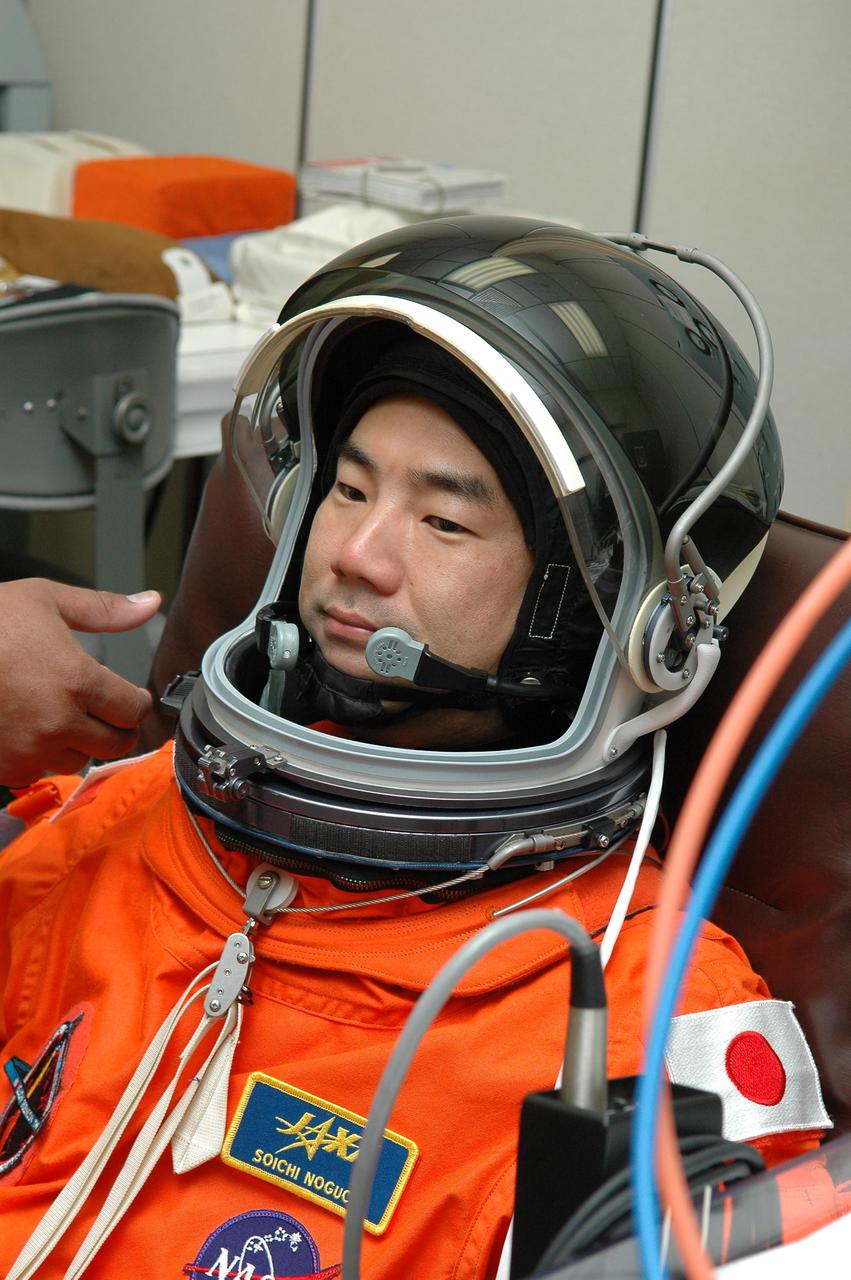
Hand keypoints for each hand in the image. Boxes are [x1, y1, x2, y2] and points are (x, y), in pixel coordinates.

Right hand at [0, 578, 160, 786]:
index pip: (133, 710)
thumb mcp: (44, 600)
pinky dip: (38, 756)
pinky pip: (37, 772)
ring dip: (77, 744)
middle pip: (114, 743)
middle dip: (114, 727)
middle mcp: (57, 721)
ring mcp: (28, 749)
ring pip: (78, 761)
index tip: (128, 697)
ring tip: (60, 716)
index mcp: (76, 680)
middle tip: (103, 712)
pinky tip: (27, 729)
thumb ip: (103, 609)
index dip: (135, 702)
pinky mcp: (2, 767)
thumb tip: (150, 603)